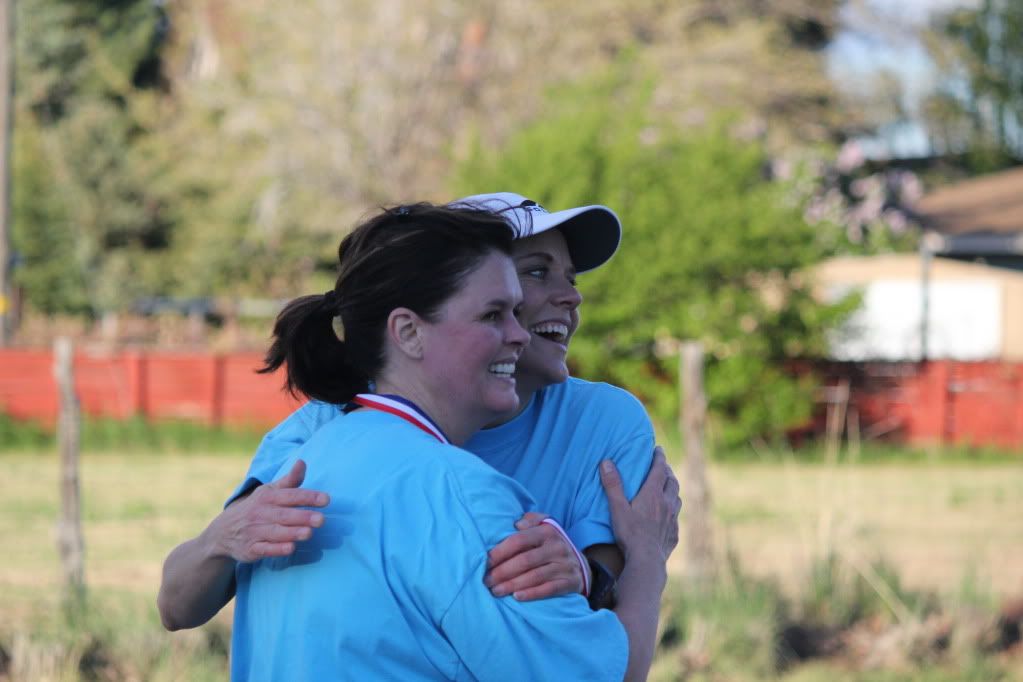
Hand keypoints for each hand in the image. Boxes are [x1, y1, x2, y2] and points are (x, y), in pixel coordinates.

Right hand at [205, 459, 329, 562]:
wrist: (222, 532)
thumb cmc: (256, 508)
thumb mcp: (269, 491)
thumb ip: (290, 480)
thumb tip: (302, 462)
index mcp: (267, 497)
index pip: (290, 495)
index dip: (308, 497)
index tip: (326, 499)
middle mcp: (260, 513)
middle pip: (284, 515)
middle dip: (302, 517)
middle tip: (322, 520)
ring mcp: (254, 532)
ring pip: (275, 532)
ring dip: (292, 533)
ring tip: (309, 533)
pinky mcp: (250, 549)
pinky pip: (264, 549)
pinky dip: (277, 549)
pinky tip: (290, 548)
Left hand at [484, 512, 585, 600]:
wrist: (579, 564)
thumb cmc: (550, 545)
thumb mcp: (543, 526)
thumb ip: (530, 520)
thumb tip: (516, 524)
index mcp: (547, 532)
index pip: (519, 540)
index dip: (500, 552)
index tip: (485, 562)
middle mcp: (557, 548)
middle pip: (524, 561)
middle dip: (502, 572)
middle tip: (486, 581)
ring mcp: (564, 566)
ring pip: (534, 577)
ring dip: (512, 585)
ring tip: (495, 591)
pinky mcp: (570, 582)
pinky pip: (549, 589)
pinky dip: (531, 594)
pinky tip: (516, 597)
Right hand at [600, 446, 680, 563]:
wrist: (647, 561)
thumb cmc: (630, 533)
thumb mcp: (617, 508)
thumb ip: (612, 485)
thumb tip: (606, 461)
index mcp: (653, 494)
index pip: (660, 469)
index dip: (659, 457)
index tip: (658, 449)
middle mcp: (667, 504)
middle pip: (672, 482)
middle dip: (667, 472)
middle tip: (662, 467)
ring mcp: (672, 519)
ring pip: (677, 498)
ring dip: (672, 490)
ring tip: (667, 488)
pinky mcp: (674, 533)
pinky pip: (676, 517)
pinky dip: (672, 510)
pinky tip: (668, 515)